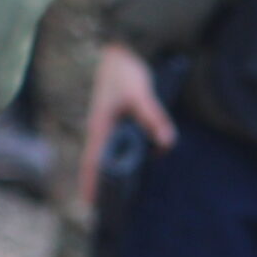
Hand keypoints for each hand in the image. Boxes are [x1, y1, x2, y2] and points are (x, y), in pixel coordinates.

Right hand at [79, 42, 176, 206]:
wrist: (120, 47)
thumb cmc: (124, 71)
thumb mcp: (141, 94)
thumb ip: (154, 118)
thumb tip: (167, 144)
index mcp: (100, 125)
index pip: (91, 161)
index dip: (90, 182)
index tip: (90, 204)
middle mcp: (101, 128)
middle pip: (98, 162)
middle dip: (101, 183)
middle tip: (109, 208)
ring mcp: (108, 123)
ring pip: (110, 153)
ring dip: (113, 171)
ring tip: (124, 193)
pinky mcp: (117, 118)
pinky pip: (119, 144)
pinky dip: (125, 156)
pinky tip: (138, 163)